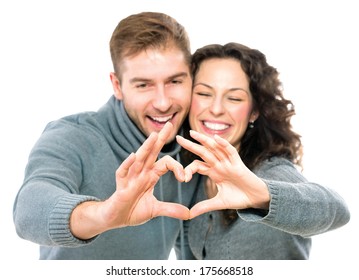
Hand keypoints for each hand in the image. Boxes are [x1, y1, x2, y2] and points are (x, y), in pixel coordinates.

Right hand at [70, 122, 189, 238]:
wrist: (116, 219)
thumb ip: (171, 209)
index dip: (177, 167)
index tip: (185, 178)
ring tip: (154, 135)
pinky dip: (128, 164)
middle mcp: (141, 173)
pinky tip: (133, 155)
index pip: (165, 163)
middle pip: (152, 152)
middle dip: (160, 138)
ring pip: (139, 159)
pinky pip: (123, 172)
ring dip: (146, 148)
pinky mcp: (120, 186)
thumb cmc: (133, 210)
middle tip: (170, 124)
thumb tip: (189, 214)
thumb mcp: (155, 209)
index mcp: (150, 176)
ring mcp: (130, 178)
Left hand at [176, 130, 269, 218]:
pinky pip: (231, 151)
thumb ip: (204, 206)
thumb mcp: (219, 203)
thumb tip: (190, 214)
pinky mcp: (238, 164)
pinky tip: (216, 138)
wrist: (256, 199)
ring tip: (192, 133)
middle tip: (178, 138)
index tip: (183, 179)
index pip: (197, 165)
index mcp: (213, 172)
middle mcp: (219, 164)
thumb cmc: (239, 198)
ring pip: (214, 148)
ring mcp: (228, 163)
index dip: (189, 169)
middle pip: (202, 152)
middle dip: (190, 145)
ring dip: (204, 140)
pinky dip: (224, 144)